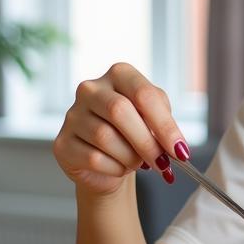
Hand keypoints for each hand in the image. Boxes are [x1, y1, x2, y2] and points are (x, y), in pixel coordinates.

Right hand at [53, 62, 190, 195]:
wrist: (111, 159)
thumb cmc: (136, 132)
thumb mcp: (155, 118)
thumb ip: (164, 124)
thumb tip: (175, 147)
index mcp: (119, 75)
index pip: (143, 94)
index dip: (164, 125)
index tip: (180, 150)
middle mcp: (91, 89)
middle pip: (119, 111)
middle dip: (147, 142)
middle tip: (163, 163)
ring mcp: (73, 115)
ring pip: (105, 137)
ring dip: (130, 157)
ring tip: (138, 162)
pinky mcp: (62, 143)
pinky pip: (93, 158)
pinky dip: (114, 168)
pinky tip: (119, 167)